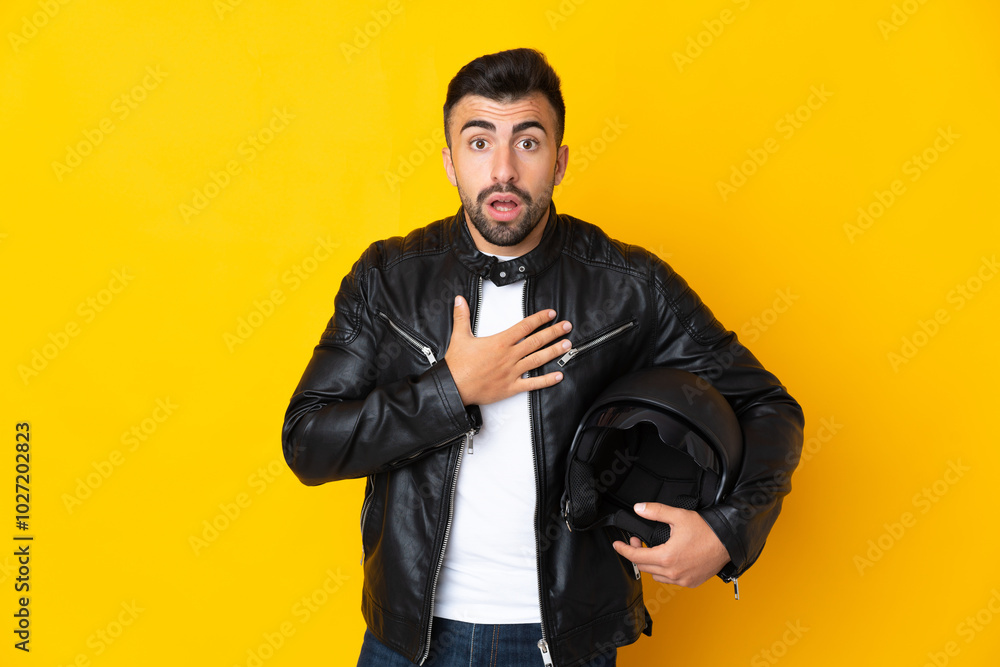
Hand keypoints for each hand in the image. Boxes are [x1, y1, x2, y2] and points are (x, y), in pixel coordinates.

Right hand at [444, 295, 571, 405]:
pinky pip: (532, 383)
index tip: (551, 314)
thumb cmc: (457, 364)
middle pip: (536, 341)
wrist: (454, 387)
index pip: (525, 326)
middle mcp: (509, 356)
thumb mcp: (459, 336)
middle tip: (567, 327)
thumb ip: (462, 316)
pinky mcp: (511, 387)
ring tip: (567, 345)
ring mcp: (512, 372)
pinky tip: (558, 376)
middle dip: (554, 332)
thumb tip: (459, 299)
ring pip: (538, 359)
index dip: (540, 319)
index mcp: (500, 342)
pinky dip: (546, 380)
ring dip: (554, 352)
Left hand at [611, 502, 731, 587]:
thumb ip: (655, 512)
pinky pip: (671, 581)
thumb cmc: (706, 531)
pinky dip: (665, 572)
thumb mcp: (678, 516)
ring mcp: (682, 580)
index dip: (624, 550)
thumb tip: (639, 508)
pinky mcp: (691, 583)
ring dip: (651, 564)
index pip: (636, 557)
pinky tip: (669, 561)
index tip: (617, 544)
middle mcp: (673, 573)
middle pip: (644, 567)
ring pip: (656, 576)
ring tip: (653, 551)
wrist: (728, 542)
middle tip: (638, 541)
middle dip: (637, 553)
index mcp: (666, 557)